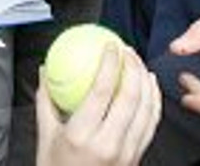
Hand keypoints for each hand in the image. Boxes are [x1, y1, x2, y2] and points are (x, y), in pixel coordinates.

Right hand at [35, 42, 161, 165]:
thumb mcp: (45, 138)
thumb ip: (46, 101)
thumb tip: (45, 71)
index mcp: (81, 136)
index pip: (103, 90)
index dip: (111, 62)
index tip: (111, 45)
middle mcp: (108, 144)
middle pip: (130, 96)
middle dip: (133, 66)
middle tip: (127, 50)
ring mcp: (126, 154)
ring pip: (146, 109)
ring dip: (146, 82)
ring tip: (139, 64)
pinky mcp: (136, 159)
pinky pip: (150, 125)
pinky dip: (154, 103)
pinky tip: (149, 89)